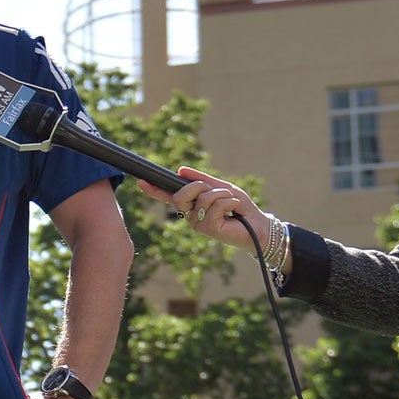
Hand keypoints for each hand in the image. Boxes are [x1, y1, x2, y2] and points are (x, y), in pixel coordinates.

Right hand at [140, 166, 270, 256]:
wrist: (256, 225)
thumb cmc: (240, 208)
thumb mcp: (221, 188)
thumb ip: (202, 180)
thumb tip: (181, 170)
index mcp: (191, 205)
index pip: (169, 197)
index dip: (155, 190)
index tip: (141, 181)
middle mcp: (190, 216)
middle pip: (180, 195)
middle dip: (199, 186)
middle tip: (217, 191)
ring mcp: (198, 225)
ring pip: (202, 198)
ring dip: (222, 195)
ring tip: (232, 205)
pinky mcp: (209, 229)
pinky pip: (215, 205)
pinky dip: (229, 203)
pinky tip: (235, 212)